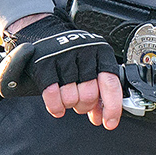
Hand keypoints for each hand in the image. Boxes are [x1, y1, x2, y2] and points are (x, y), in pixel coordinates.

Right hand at [4, 14, 122, 130]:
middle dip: (85, 106)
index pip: (111, 84)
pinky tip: (58, 107)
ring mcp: (63, 56)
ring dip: (69, 105)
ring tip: (67, 99)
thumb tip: (103, 117)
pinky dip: (55, 106)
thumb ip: (100, 89)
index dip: (112, 108)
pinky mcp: (43, 63)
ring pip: (71, 97)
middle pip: (89, 95)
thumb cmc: (71, 54)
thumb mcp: (92, 64)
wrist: (43, 31)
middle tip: (80, 104)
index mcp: (101, 52)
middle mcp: (84, 51)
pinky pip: (52, 94)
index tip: (109, 123)